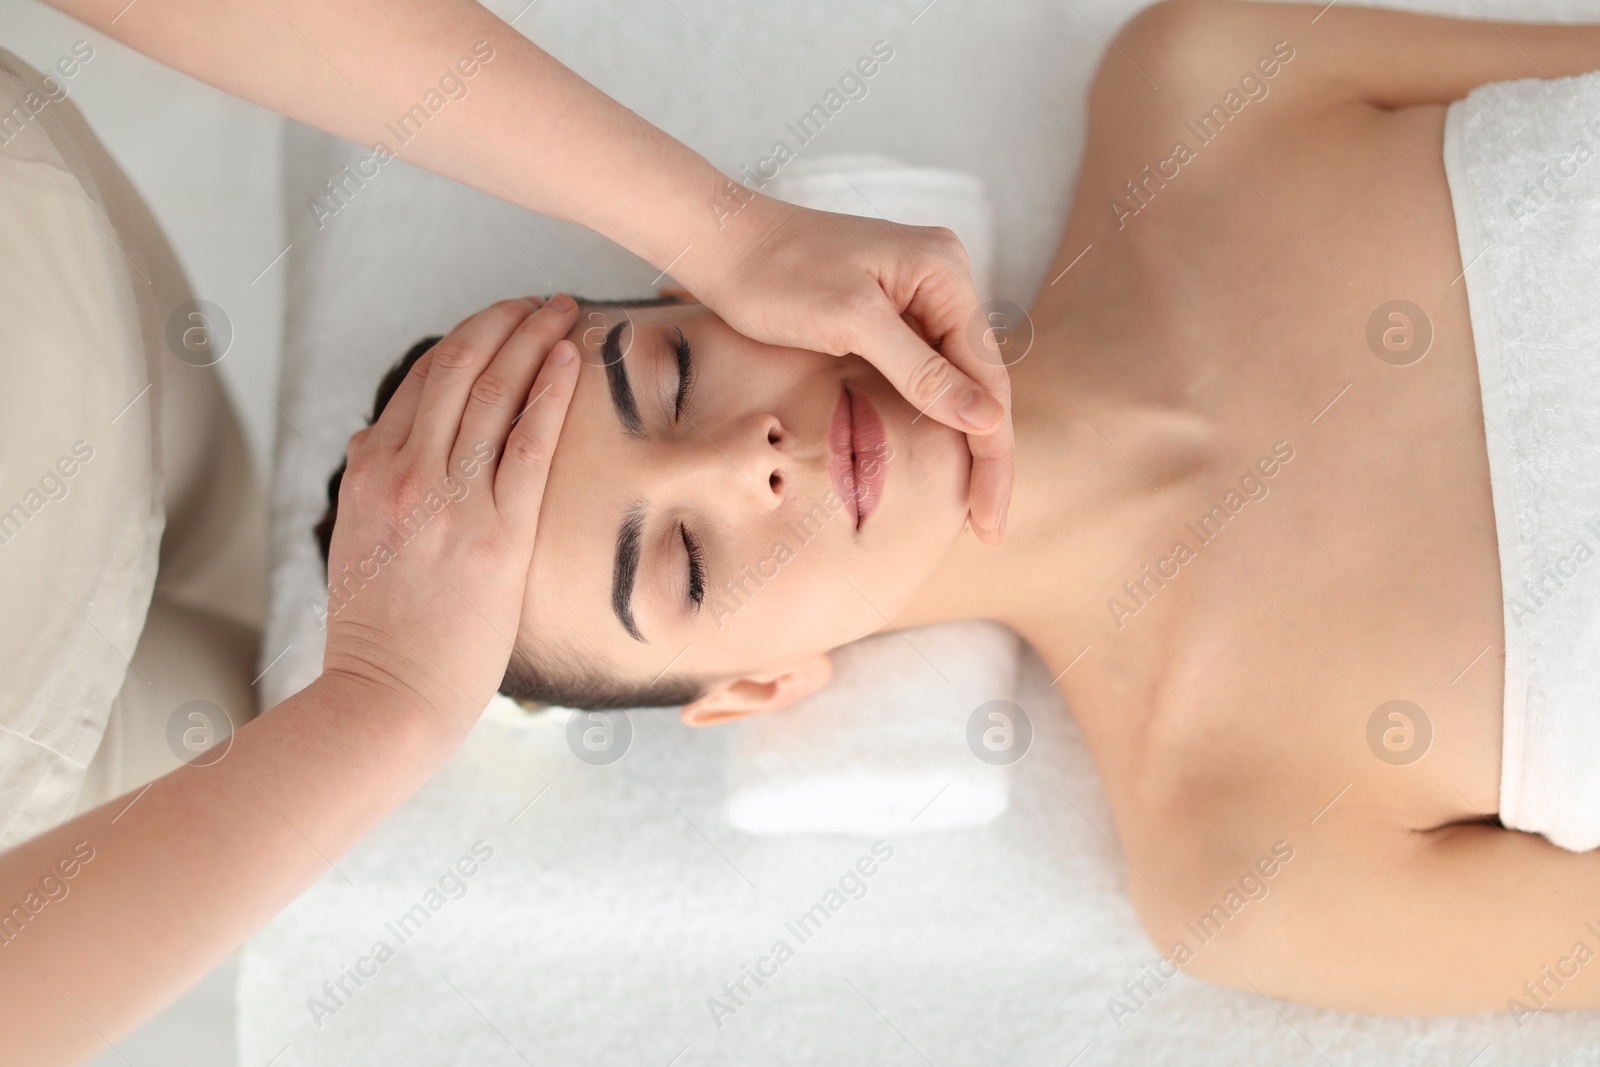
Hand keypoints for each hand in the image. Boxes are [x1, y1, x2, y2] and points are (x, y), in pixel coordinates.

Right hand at [320, 295, 579, 734]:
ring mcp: (449, 501)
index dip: (467, 339)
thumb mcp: (352, 542)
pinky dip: (549, 392)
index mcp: (368, 472)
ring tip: (563, 311)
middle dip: (504, 321)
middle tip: (541, 300)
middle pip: (458, 370)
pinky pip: (528, 444)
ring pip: (493, 393)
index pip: (420, 382)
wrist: (388, 696)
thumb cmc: (378, 632)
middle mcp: (404, 473)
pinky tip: (570, 359)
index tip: (501, 319)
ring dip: (532, 339)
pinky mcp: (496, 534)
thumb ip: (366, 485)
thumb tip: (369, 438)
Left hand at [689, 196, 1013, 543]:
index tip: (989, 516)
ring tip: (972, 506)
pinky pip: (927, 368)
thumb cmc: (776, 274)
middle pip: (981, 379)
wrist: (723, 242)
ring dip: (966, 440)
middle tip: (987, 527)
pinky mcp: (892, 308)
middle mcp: (944, 277)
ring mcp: (920, 292)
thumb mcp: (850, 324)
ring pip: (957, 378)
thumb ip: (921, 372)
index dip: (993, 452)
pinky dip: (936, 415)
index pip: (987, 375)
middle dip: (986, 454)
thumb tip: (987, 419)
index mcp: (944, 271)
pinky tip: (942, 457)